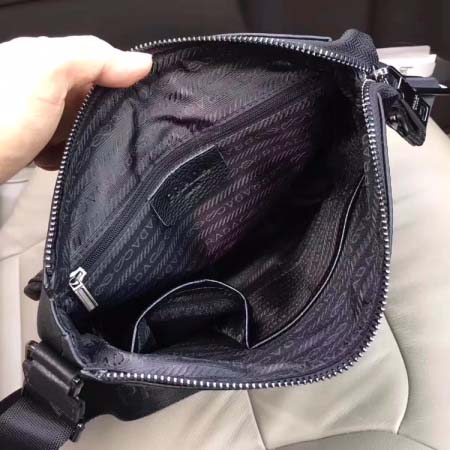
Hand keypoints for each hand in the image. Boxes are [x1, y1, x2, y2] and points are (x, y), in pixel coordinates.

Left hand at [0, 36, 151, 182]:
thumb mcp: (46, 73)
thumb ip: (92, 59)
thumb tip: (140, 62)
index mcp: (41, 58)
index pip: (96, 60)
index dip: (119, 77)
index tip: (137, 100)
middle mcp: (36, 84)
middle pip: (88, 94)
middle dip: (102, 112)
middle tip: (110, 128)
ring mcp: (32, 115)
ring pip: (77, 123)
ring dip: (86, 137)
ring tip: (85, 146)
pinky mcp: (27, 143)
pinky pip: (60, 145)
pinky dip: (66, 154)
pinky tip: (62, 159)